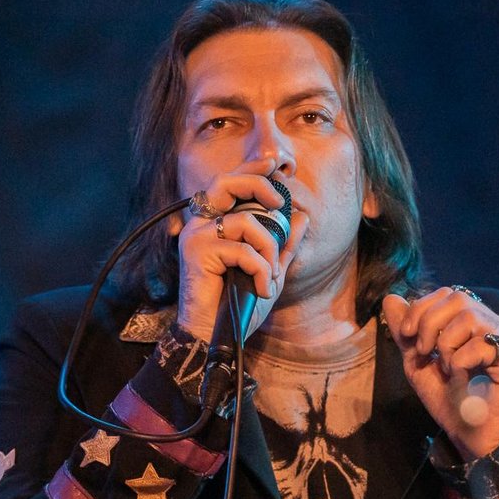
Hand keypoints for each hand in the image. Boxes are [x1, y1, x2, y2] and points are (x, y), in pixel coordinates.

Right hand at [177, 158, 307, 339]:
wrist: (214, 335)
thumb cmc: (237, 305)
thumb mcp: (269, 271)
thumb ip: (284, 245)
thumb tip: (303, 217)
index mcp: (214, 223)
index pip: (230, 184)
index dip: (250, 168)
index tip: (273, 163)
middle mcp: (200, 224)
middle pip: (226, 182)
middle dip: (257, 185)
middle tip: (279, 202)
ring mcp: (196, 236)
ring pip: (245, 222)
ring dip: (268, 250)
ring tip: (270, 275)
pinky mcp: (196, 252)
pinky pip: (243, 250)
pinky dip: (260, 270)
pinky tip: (261, 289)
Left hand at [381, 289, 498, 459]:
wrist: (471, 437)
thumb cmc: (450, 401)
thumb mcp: (419, 364)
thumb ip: (406, 333)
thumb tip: (390, 298)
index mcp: (476, 322)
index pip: (448, 294)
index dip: (422, 308)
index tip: (406, 335)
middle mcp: (496, 326)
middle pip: (458, 298)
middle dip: (429, 322)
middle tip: (423, 352)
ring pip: (470, 317)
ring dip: (445, 344)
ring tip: (445, 368)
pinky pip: (482, 345)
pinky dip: (460, 362)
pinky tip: (460, 379)